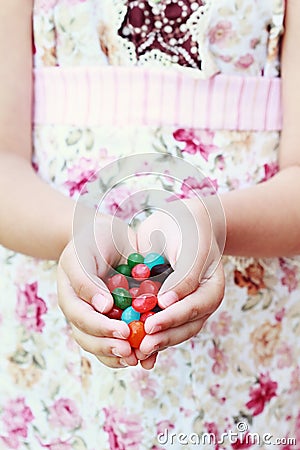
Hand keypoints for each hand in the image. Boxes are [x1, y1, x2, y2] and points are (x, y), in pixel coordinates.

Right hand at [57, 213, 148, 368]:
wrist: (106, 236)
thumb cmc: (92, 240)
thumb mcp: (83, 253)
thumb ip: (87, 279)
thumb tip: (103, 307)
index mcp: (71, 297)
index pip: (82, 319)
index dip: (102, 328)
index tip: (123, 332)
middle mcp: (82, 312)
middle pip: (90, 339)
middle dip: (110, 348)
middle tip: (131, 352)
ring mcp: (98, 317)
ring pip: (102, 345)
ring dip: (119, 356)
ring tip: (139, 359)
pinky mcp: (114, 318)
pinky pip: (119, 340)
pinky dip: (132, 349)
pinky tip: (147, 357)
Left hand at [135, 198, 224, 367]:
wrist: (177, 223)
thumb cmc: (187, 229)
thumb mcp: (190, 247)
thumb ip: (184, 275)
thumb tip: (166, 303)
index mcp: (212, 289)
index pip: (195, 307)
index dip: (173, 317)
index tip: (151, 324)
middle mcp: (200, 303)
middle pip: (186, 326)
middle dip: (163, 337)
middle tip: (141, 346)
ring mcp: (183, 307)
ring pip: (172, 331)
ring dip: (154, 342)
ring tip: (134, 351)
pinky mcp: (167, 308)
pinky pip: (159, 324)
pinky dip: (146, 335)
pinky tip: (131, 347)